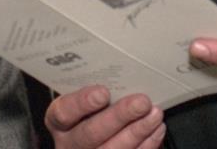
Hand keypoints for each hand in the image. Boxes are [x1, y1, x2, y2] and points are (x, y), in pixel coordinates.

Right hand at [45, 85, 164, 148]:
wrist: (91, 140)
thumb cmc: (88, 112)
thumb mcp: (82, 100)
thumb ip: (93, 91)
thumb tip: (122, 74)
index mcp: (60, 121)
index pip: (64, 112)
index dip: (82, 103)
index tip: (103, 92)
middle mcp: (71, 143)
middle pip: (91, 133)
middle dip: (119, 116)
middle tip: (141, 101)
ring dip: (138, 131)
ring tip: (154, 114)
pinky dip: (147, 144)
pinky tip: (156, 129)